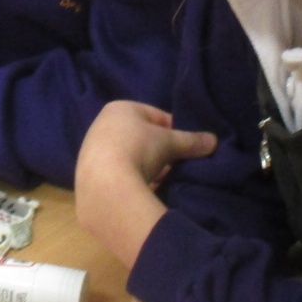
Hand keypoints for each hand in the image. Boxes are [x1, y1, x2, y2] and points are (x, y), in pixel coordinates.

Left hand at [79, 101, 216, 189]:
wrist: (104, 186)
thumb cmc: (138, 149)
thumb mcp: (170, 143)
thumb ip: (191, 141)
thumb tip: (213, 141)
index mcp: (119, 109)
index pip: (154, 115)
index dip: (173, 129)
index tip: (185, 145)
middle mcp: (101, 126)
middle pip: (140, 138)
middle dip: (159, 152)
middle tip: (175, 165)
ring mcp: (91, 151)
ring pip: (129, 158)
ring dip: (146, 168)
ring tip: (162, 182)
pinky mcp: (87, 176)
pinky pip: (118, 175)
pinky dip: (132, 181)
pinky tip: (144, 192)